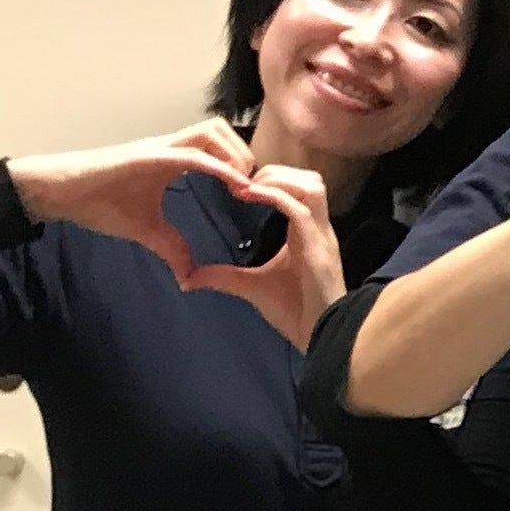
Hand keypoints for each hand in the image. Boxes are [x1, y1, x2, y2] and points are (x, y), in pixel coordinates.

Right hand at [6, 123, 256, 285]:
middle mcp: (171, 146)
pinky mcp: (147, 155)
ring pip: (213, 129)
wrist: (60, 193)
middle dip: (245, 154)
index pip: (220, 147)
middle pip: (223, 129)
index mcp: (173, 158)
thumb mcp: (146, 231)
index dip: (242, 165)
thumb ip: (171, 248)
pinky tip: (236, 185)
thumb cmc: (98, 204)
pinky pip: (193, 154)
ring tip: (244, 186)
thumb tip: (189, 276)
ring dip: (235, 154)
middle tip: (254, 188)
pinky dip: (219, 167)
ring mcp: (160, 146)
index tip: (257, 194)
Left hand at [177, 163, 347, 346]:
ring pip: (310, 185)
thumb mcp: (251, 288)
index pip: (300, 189)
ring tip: (247, 187)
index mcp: (308, 233)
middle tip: (242, 182)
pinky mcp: (317, 245)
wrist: (320, 337)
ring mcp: (321, 235)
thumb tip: (188, 278)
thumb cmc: (295, 313)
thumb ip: (224, 277)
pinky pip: (299, 207)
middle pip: (308, 178)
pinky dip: (274, 195)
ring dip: (278, 180)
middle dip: (275, 173)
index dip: (273, 180)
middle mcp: (319, 228)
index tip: (239, 186)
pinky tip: (248, 196)